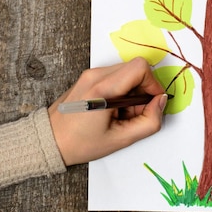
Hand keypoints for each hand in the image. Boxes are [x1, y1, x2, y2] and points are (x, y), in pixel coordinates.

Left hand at [48, 58, 166, 165]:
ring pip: (127, 71)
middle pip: (135, 68)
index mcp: (102, 89)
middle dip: (144, 90)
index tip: (152, 104)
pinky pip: (116, 75)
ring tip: (122, 114)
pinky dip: (122, 90)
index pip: (140, 68)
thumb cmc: (80, 144)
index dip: (153, 85)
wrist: (49, 140)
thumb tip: (162, 102)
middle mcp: (96, 75)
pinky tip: (114, 109)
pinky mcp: (89, 76)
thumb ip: (149, 121)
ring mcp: (91, 74)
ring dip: (133, 91)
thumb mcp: (120, 140)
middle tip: (135, 114)